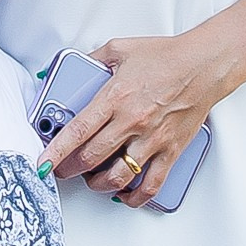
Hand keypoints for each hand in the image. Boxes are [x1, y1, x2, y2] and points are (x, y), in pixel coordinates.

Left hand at [45, 32, 221, 208]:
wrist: (204, 65)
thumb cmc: (165, 56)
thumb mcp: (119, 48)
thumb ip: (92, 60)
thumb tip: (72, 69)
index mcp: (115, 97)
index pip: (77, 131)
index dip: (55, 152)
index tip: (42, 164)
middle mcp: (131, 121)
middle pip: (91, 158)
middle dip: (70, 170)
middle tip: (62, 171)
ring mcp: (152, 139)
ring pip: (118, 176)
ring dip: (98, 184)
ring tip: (91, 181)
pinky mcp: (170, 150)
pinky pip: (151, 184)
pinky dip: (135, 196)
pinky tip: (125, 194)